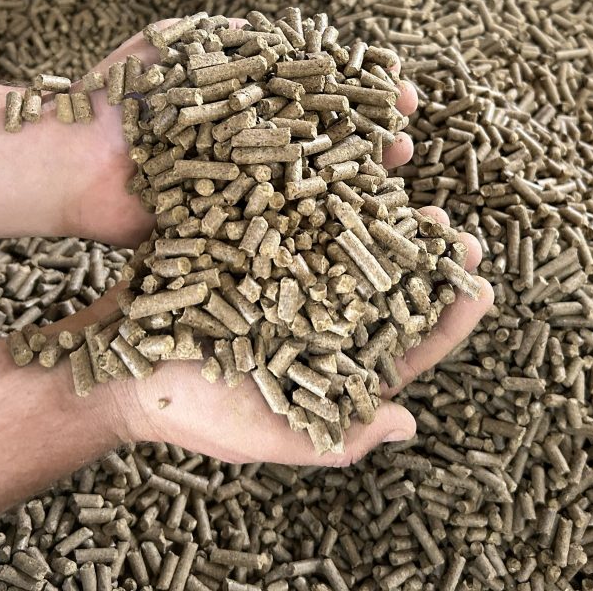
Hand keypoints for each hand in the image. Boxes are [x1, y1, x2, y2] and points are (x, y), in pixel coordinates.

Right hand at [43, 212, 493, 466]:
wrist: (112, 365)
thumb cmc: (190, 413)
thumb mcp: (264, 437)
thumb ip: (333, 436)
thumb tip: (407, 425)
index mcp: (334, 364)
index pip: (406, 345)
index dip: (446, 319)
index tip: (480, 290)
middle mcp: (321, 314)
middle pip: (388, 282)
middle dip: (425, 255)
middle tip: (454, 228)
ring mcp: (289, 273)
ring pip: (349, 237)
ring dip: (382, 210)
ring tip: (410, 180)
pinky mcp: (254, 240)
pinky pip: (295, 208)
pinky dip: (320, 183)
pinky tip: (343, 157)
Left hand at [66, 18, 418, 246]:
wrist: (68, 159)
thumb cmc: (116, 97)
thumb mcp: (169, 46)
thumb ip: (221, 37)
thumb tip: (274, 29)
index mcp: (243, 110)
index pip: (316, 98)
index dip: (357, 92)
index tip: (396, 85)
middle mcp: (251, 153)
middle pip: (326, 144)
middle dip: (370, 137)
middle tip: (408, 131)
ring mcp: (243, 197)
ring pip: (314, 190)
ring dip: (358, 182)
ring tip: (396, 170)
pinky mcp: (229, 237)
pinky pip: (280, 235)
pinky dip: (319, 232)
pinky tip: (357, 228)